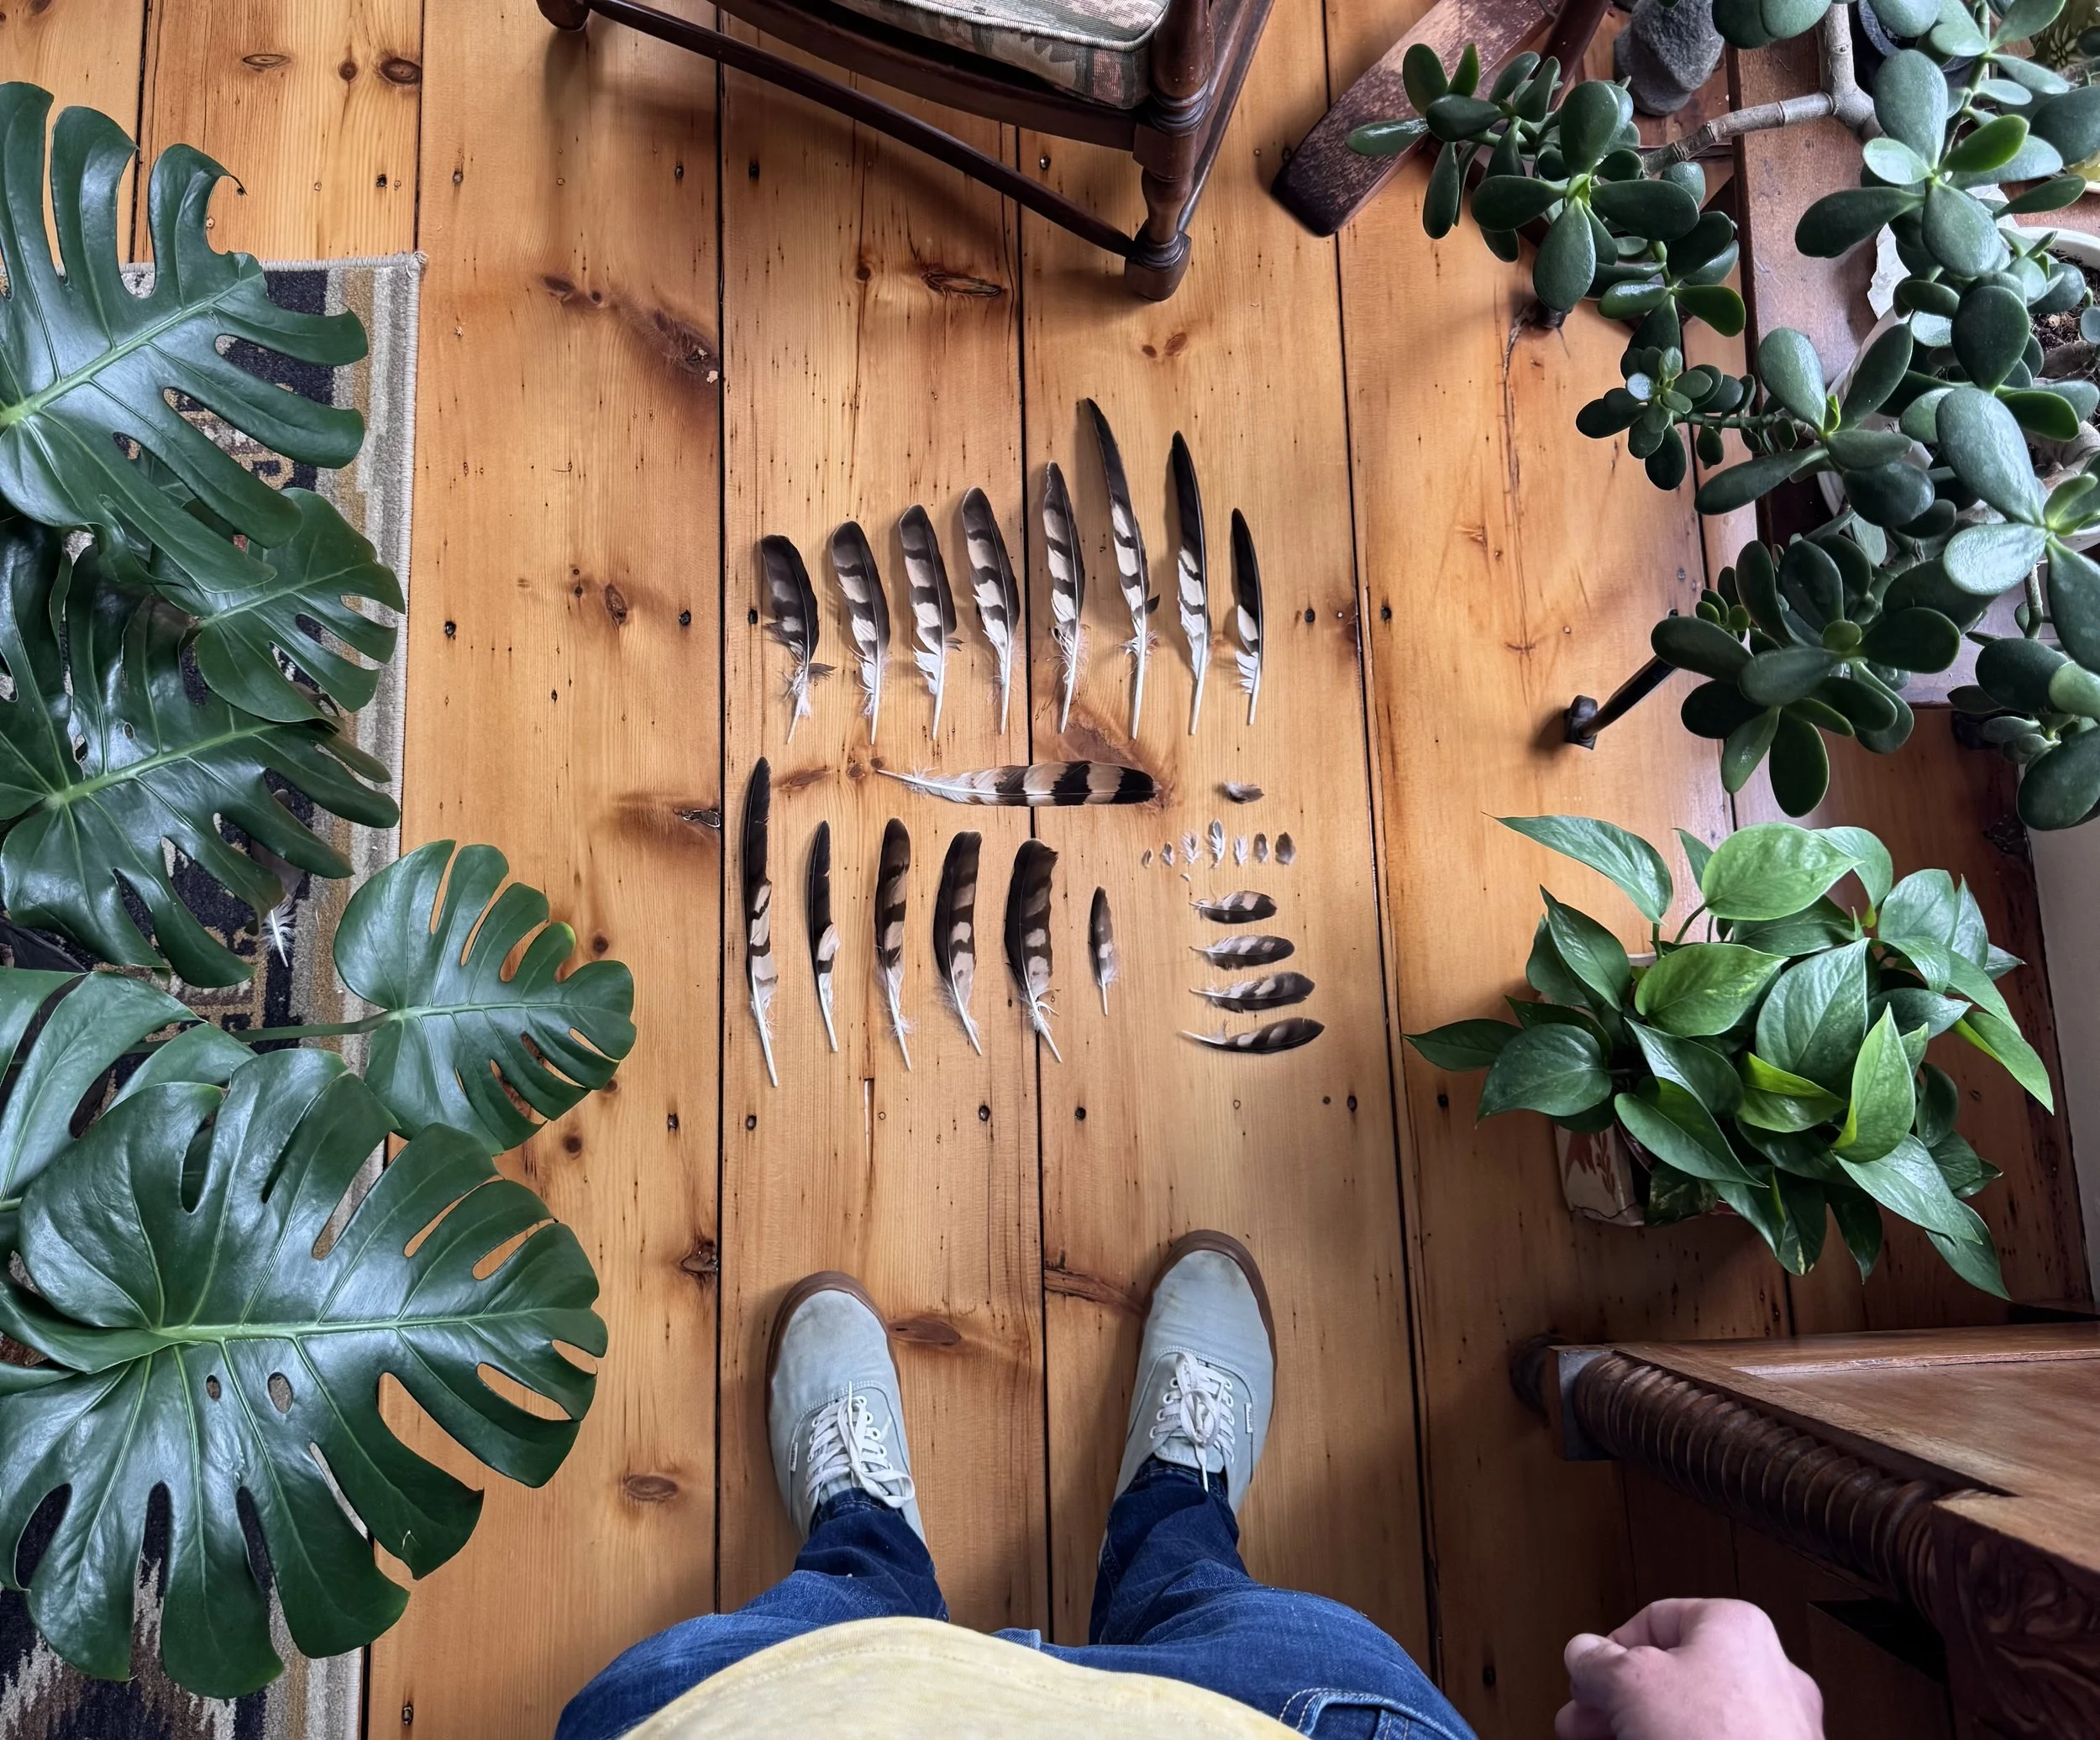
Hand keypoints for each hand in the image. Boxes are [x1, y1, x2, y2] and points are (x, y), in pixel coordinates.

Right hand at [1554, 1598, 1822, 1739]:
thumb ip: (1598, 1660)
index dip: (1610, 1650)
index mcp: (1736, 1626)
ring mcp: (1774, 1725)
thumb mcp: (1630, 1684)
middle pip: (1667, 1676)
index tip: (1587, 1677)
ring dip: (1634, 1727)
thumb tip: (1583, 1652)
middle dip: (1615, 1700)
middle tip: (1584, 1720)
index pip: (1655, 1619)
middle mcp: (1764, 1671)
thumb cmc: (1717, 1739)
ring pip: (1686, 1717)